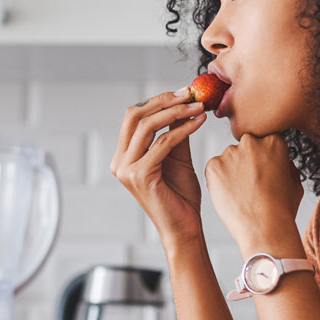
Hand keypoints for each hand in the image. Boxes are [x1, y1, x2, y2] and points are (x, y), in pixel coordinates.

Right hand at [111, 89, 207, 248]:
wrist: (184, 227)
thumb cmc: (180, 196)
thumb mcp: (176, 157)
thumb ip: (174, 132)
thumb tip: (182, 104)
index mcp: (124, 156)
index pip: (133, 117)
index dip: (157, 100)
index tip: (183, 92)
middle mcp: (120, 162)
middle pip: (134, 116)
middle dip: (163, 101)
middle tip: (189, 93)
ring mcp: (126, 169)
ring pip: (147, 126)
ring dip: (175, 112)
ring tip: (198, 106)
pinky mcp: (140, 176)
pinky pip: (163, 143)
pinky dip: (183, 129)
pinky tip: (199, 122)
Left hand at [204, 134, 303, 253]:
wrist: (264, 228)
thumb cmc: (282, 209)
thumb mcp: (294, 182)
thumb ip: (285, 164)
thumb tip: (278, 160)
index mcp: (273, 141)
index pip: (264, 143)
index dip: (264, 160)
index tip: (264, 174)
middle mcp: (250, 142)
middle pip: (245, 148)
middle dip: (246, 163)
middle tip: (251, 185)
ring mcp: (230, 153)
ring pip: (228, 159)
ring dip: (232, 172)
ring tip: (241, 195)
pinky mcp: (213, 166)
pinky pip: (214, 170)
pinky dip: (219, 181)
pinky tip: (230, 196)